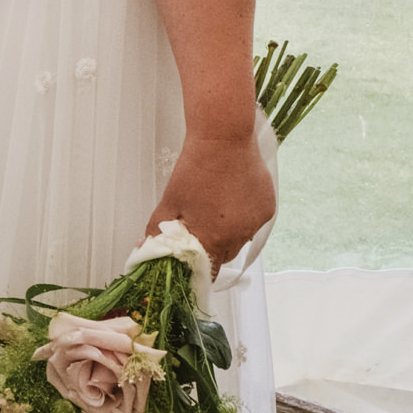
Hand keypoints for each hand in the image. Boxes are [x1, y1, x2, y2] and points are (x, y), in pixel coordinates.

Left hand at [144, 133, 275, 269]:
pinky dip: (242, 218)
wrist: (223, 142)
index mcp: (214, 239)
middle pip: (224, 255)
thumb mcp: (169, 202)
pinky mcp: (267, 209)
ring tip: (213, 210)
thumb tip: (145, 248)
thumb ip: (156, 231)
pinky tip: (230, 200)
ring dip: (227, 233)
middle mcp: (239, 236)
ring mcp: (256, 223)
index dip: (198, 270)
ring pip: (240, 239)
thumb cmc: (194, 170)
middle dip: (210, 249)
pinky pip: (253, 223)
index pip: (209, 271)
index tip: (191, 266)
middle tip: (198, 230)